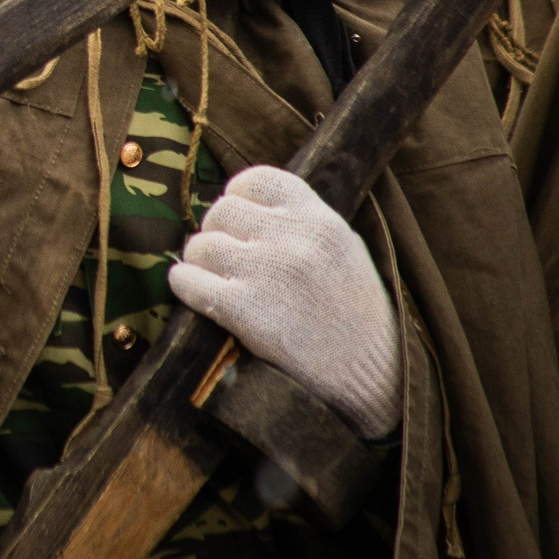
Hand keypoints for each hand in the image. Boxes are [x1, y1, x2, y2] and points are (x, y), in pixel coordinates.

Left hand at [167, 164, 402, 439]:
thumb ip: (300, 223)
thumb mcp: (343, 250)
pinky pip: (188, 281)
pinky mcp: (244, 310)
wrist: (374, 378)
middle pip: (221, 211)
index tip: (238, 221)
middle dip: (217, 233)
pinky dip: (185, 287)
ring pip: (199, 245)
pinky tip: (198, 296)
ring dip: (199, 263)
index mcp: (320, 219)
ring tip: (217, 281)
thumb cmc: (354, 314)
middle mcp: (293, 238)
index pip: (255, 180)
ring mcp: (267, 272)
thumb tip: (244, 206)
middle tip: (225, 259)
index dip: (237, 198)